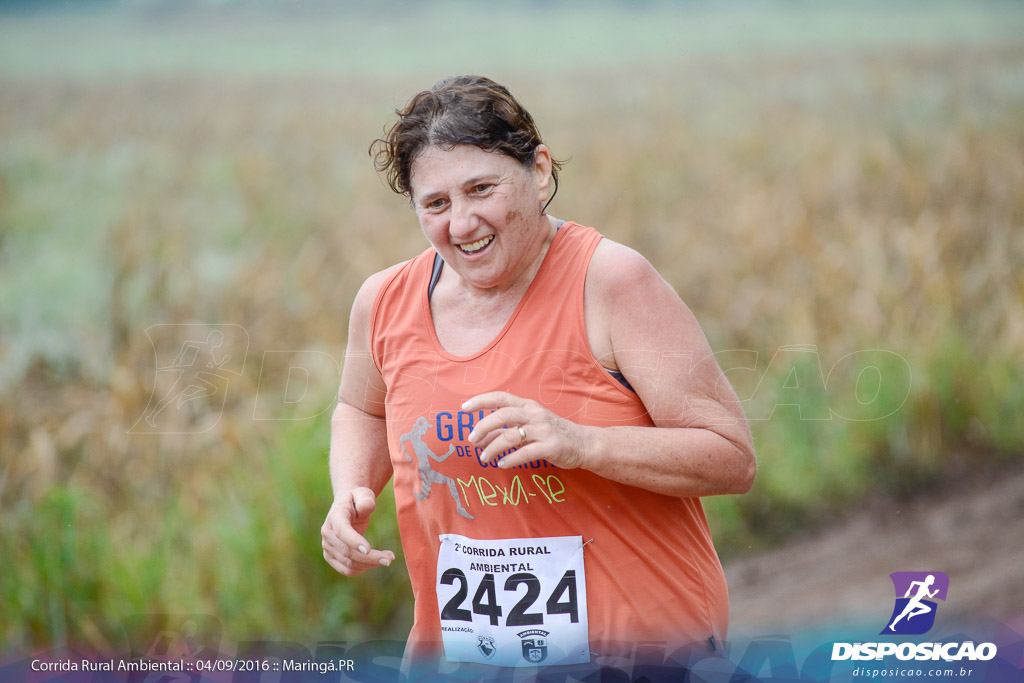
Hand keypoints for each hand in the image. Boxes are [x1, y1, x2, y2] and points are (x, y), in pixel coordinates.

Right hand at [321, 487, 394, 575]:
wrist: (347, 506)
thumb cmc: (357, 499)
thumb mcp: (363, 494)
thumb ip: (366, 499)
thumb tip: (365, 508)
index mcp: (335, 516)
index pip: (341, 531)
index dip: (354, 541)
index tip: (369, 549)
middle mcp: (327, 533)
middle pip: (347, 551)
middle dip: (370, 557)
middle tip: (390, 558)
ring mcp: (327, 547)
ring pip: (349, 563)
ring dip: (370, 564)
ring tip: (389, 558)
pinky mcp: (331, 557)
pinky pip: (347, 569)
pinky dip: (363, 569)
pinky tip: (376, 562)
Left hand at [462, 392, 589, 469]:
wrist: (584, 443)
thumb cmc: (553, 434)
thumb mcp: (530, 426)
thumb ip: (507, 430)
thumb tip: (480, 438)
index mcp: (528, 406)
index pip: (501, 398)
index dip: (481, 401)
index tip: (464, 407)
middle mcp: (535, 414)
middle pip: (503, 415)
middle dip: (483, 426)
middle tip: (471, 440)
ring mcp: (544, 430)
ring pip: (511, 436)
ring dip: (493, 448)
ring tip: (484, 458)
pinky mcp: (551, 446)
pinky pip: (526, 453)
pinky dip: (511, 459)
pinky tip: (502, 464)